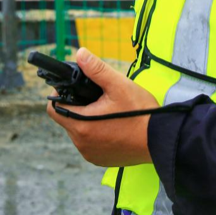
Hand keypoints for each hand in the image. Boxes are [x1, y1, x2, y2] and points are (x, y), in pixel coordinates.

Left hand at [46, 47, 158, 166]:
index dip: (60, 95)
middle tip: (97, 97)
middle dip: (78, 106)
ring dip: (87, 120)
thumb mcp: (118, 85)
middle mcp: (82, 144)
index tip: (74, 88)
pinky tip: (113, 125)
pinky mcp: (100, 160)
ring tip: (107, 110)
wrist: (161, 139)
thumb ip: (96, 69)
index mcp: (81, 125)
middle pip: (67, 119)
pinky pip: (90, 143)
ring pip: (78, 132)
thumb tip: (80, 54)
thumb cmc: (141, 113)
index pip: (54, 109)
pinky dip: (96, 134)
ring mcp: (91, 154)